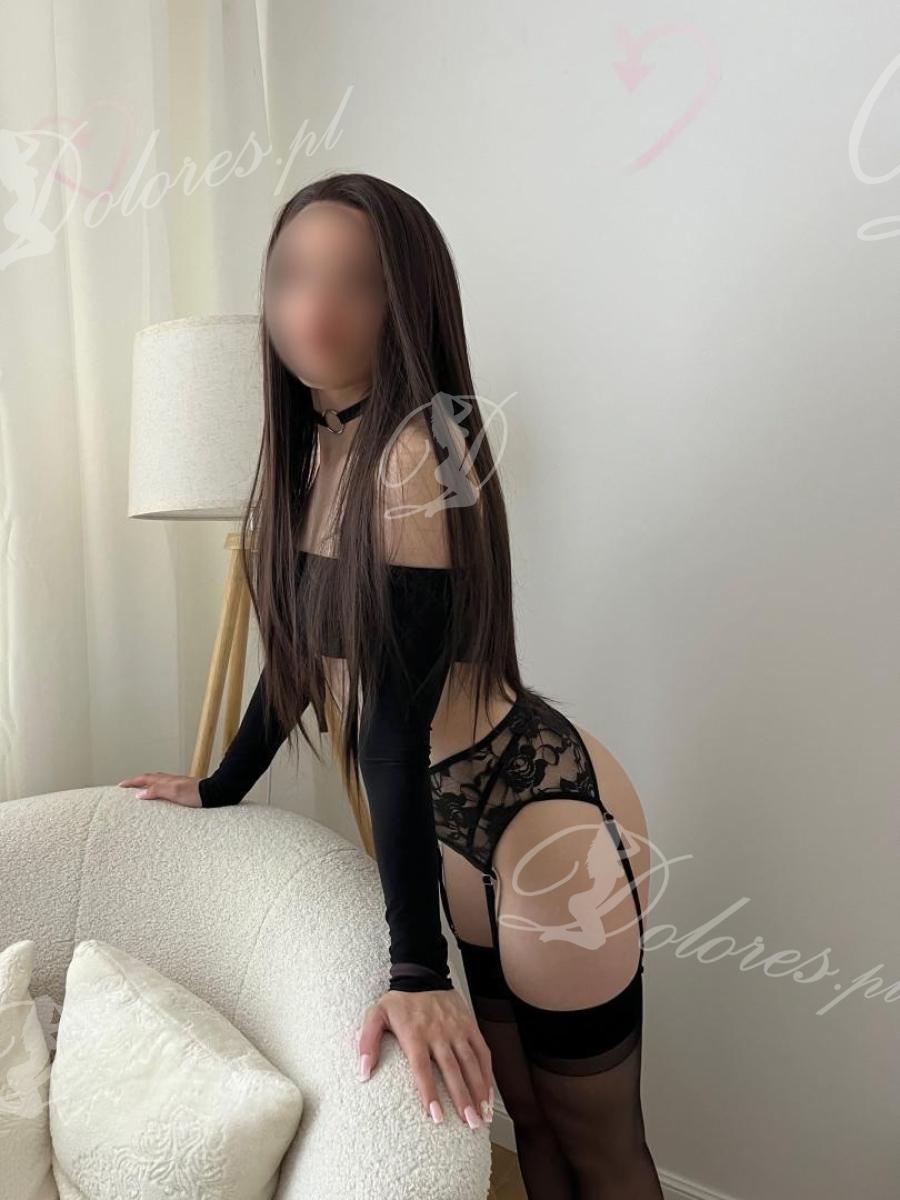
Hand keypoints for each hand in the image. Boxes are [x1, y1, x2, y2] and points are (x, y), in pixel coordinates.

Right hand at [116, 773, 201, 807]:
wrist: (212, 793)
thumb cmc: (194, 794)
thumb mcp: (173, 792)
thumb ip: (156, 791)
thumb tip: (139, 793)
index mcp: (164, 780)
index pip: (143, 779)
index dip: (131, 782)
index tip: (120, 785)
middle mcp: (169, 780)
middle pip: (148, 778)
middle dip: (136, 781)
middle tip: (127, 786)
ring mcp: (175, 783)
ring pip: (156, 781)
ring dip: (146, 784)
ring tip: (139, 790)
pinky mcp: (181, 789)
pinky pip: (163, 786)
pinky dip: (156, 789)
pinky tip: (159, 794)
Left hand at [357, 988, 493, 1128]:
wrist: (421, 973)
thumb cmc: (398, 1001)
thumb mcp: (375, 1015)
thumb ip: (367, 1042)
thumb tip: (363, 1074)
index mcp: (415, 1034)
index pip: (422, 1068)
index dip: (429, 1092)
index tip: (436, 1116)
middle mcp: (438, 1033)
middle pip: (452, 1070)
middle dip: (462, 1099)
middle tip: (469, 1124)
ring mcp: (457, 1029)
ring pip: (470, 1063)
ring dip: (478, 1091)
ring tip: (481, 1117)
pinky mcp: (469, 1025)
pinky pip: (482, 1051)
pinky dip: (487, 1073)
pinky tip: (488, 1094)